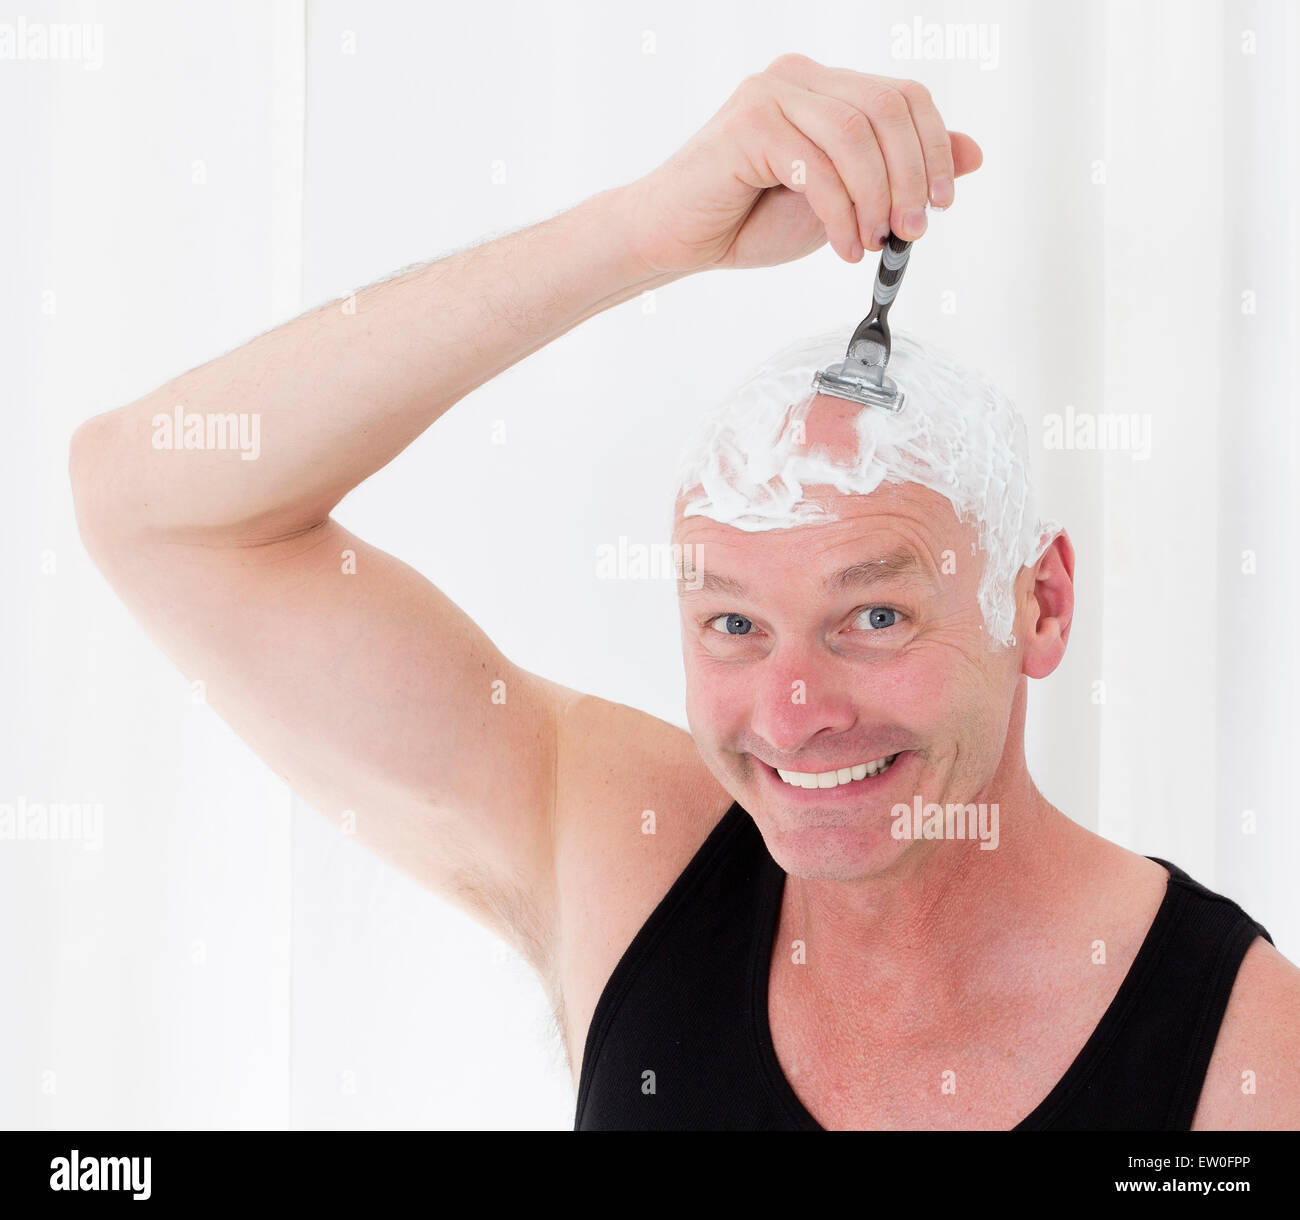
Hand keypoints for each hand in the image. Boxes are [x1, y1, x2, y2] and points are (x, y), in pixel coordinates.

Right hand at [621, 53, 982, 274]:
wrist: (677, 239)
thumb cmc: (747, 219)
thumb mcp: (844, 199)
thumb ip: (898, 172)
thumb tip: (971, 155)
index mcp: (823, 86)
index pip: (904, 96)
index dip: (934, 148)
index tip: (939, 203)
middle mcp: (798, 77)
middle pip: (888, 109)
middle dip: (912, 177)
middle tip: (910, 231)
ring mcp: (771, 95)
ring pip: (858, 136)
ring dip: (877, 199)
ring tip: (872, 243)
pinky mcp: (748, 125)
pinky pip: (817, 166)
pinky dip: (839, 214)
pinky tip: (841, 247)